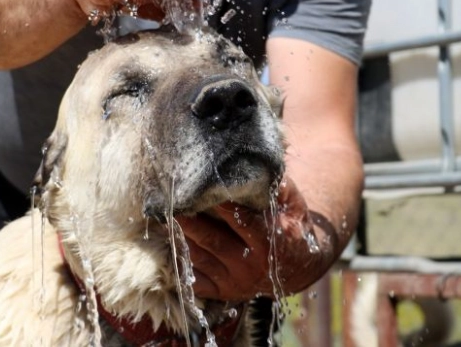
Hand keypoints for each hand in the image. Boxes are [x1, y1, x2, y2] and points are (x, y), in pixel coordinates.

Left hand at [177, 178, 324, 300]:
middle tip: (170, 201)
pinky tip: (167, 243)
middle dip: (189, 220)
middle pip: (212, 239)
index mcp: (269, 241)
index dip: (220, 204)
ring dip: (179, 236)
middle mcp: (251, 264)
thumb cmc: (292, 228)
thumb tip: (261, 167)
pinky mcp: (222, 292)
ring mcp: (235, 280)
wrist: (298, 269)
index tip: (201, 186)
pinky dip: (178, 262)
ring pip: (199, 257)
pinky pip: (194, 279)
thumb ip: (280, 188)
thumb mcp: (295, 206)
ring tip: (161, 216)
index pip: (241, 220)